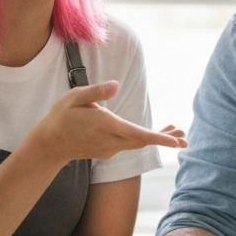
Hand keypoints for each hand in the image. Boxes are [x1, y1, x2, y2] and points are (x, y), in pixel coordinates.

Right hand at [27, 82, 187, 167]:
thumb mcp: (75, 97)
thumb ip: (96, 91)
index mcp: (106, 126)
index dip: (158, 138)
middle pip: (144, 141)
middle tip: (185, 137)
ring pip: (139, 144)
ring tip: (179, 132)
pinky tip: (155, 134)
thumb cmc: (62, 116)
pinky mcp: (108, 151)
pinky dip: (145, 140)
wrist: (49, 143)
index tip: (176, 141)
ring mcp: (110, 148)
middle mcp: (111, 141)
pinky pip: (131, 145)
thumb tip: (116, 84)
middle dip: (165, 139)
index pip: (137, 134)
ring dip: (158, 138)